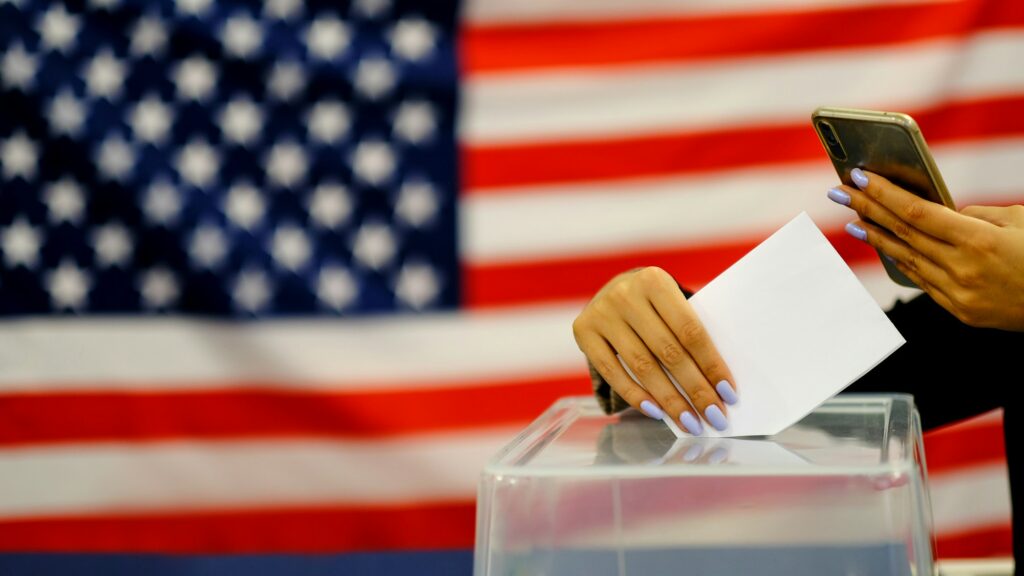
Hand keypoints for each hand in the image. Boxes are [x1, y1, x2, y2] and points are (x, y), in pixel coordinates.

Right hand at [572, 267, 737, 433]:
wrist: (612, 291)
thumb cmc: (655, 305)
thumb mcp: (672, 305)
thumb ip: (688, 335)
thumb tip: (716, 386)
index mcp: (655, 281)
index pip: (690, 331)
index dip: (711, 366)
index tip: (729, 395)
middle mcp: (625, 294)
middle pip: (668, 352)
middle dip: (695, 390)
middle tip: (714, 417)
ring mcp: (602, 313)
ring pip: (642, 367)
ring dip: (670, 400)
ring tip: (689, 422)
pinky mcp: (583, 331)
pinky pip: (613, 373)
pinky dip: (636, 396)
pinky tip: (657, 413)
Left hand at [827, 168, 1023, 330]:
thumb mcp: (1018, 222)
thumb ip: (974, 215)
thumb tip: (940, 213)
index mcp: (978, 241)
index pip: (916, 213)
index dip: (883, 194)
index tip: (858, 178)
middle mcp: (962, 269)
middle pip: (902, 233)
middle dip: (867, 209)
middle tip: (839, 192)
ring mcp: (958, 293)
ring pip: (906, 259)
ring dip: (876, 236)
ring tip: (854, 217)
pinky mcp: (959, 310)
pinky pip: (922, 279)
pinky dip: (901, 260)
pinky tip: (885, 245)